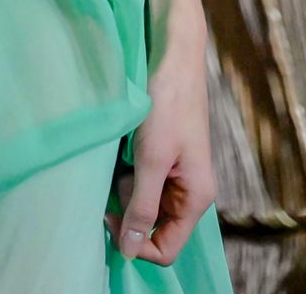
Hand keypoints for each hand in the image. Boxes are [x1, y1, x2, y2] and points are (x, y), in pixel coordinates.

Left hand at [104, 34, 215, 264]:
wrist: (173, 55)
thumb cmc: (167, 103)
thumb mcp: (151, 158)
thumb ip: (142, 206)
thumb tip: (129, 250)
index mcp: (196, 197)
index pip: (167, 247)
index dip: (137, 244)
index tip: (108, 219)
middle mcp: (189, 190)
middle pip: (155, 225)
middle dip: (129, 212)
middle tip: (111, 183)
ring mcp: (177, 173)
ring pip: (145, 202)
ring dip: (126, 190)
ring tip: (118, 160)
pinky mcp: (164, 156)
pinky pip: (143, 180)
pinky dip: (128, 172)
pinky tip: (121, 151)